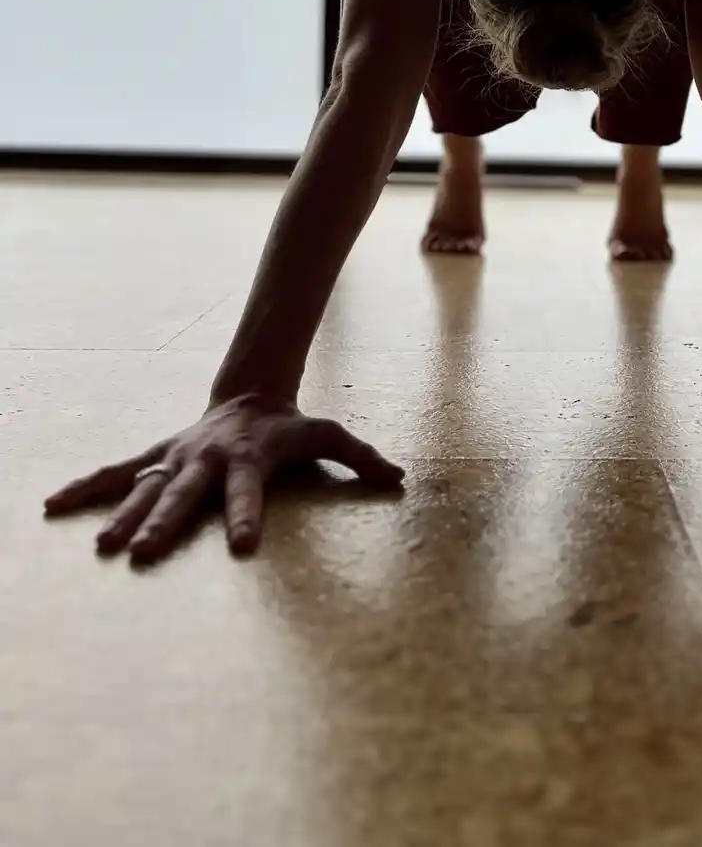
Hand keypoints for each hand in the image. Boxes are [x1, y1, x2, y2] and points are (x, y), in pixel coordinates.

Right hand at [43, 394, 403, 562]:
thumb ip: (361, 458)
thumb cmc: (290, 426)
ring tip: (102, 547)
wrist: (249, 394)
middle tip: (144, 554)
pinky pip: (117, 472)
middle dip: (165, 523)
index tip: (243, 547)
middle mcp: (207, 460)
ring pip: (146, 488)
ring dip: (122, 515)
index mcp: (249, 460)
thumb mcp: (328, 434)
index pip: (248, 493)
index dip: (248, 517)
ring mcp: (177, 458)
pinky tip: (52, 505)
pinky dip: (86, 487)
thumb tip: (400, 479)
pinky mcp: (156, 458)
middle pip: (185, 495)